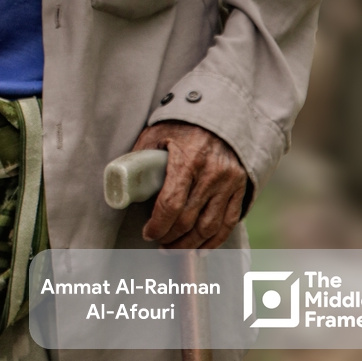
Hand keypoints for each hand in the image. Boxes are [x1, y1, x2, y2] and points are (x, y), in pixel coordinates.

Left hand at [133, 121, 247, 249]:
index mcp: (188, 159)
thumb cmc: (182, 123)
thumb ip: (141, 156)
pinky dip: (214, 241)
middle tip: (158, 242)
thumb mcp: (156, 133)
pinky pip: (229, 222)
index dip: (157, 225)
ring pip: (209, 227)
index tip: (147, 233)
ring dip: (189, 244)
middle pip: (188, 220)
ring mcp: (229, 182)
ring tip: (174, 249)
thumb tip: (121, 181)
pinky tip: (199, 249)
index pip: (171, 204)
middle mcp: (212, 173)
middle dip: (170, 238)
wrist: (220, 111)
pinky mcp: (240, 186)